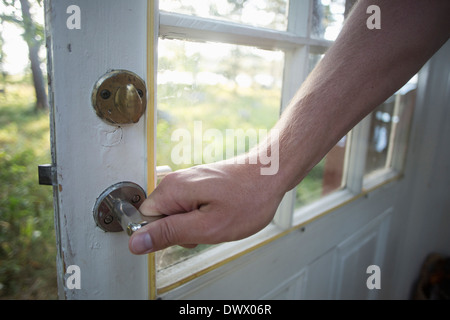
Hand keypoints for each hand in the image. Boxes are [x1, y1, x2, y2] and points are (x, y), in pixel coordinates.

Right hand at [128, 159, 284, 253]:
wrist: (270, 174)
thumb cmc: (247, 199)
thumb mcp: (208, 227)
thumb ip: (169, 233)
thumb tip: (136, 242)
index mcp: (172, 190)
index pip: (143, 220)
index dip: (163, 234)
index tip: (187, 235)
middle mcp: (175, 181)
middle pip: (160, 217)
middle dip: (180, 230)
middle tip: (207, 228)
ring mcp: (187, 181)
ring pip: (176, 213)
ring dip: (193, 224)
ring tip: (217, 219)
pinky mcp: (198, 183)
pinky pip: (189, 207)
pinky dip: (202, 215)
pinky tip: (220, 212)